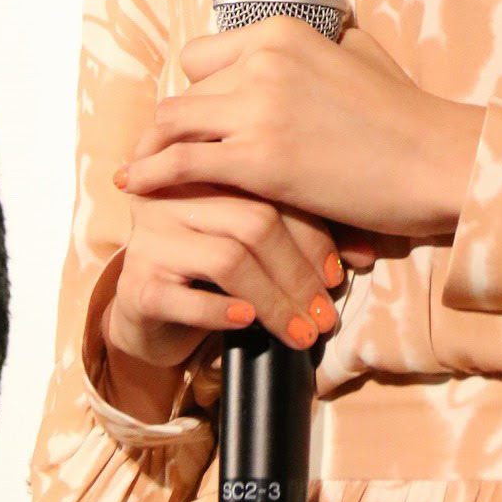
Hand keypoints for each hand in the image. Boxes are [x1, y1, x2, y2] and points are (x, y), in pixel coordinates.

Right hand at [105, 172, 343, 370]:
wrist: (150, 309)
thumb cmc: (214, 268)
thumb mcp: (259, 244)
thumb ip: (304, 234)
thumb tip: (365, 255)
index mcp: (209, 168)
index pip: (272, 189)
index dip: (314, 231)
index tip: (342, 271)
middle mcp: (175, 192)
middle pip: (255, 221)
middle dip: (300, 274)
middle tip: (327, 314)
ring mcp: (151, 235)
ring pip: (228, 259)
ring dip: (275, 301)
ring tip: (303, 334)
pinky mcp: (136, 283)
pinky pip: (183, 297)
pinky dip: (222, 311)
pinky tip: (249, 322)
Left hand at [118, 17, 485, 277]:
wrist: (436, 159)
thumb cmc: (404, 114)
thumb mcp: (359, 52)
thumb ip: (319, 42)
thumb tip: (307, 33)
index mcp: (282, 31)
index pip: (204, 57)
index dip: (199, 91)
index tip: (197, 119)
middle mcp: (262, 60)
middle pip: (184, 92)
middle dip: (173, 126)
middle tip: (160, 153)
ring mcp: (258, 108)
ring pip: (171, 123)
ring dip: (151, 150)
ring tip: (138, 173)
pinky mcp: (258, 159)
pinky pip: (181, 162)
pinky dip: (151, 175)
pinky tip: (134, 189)